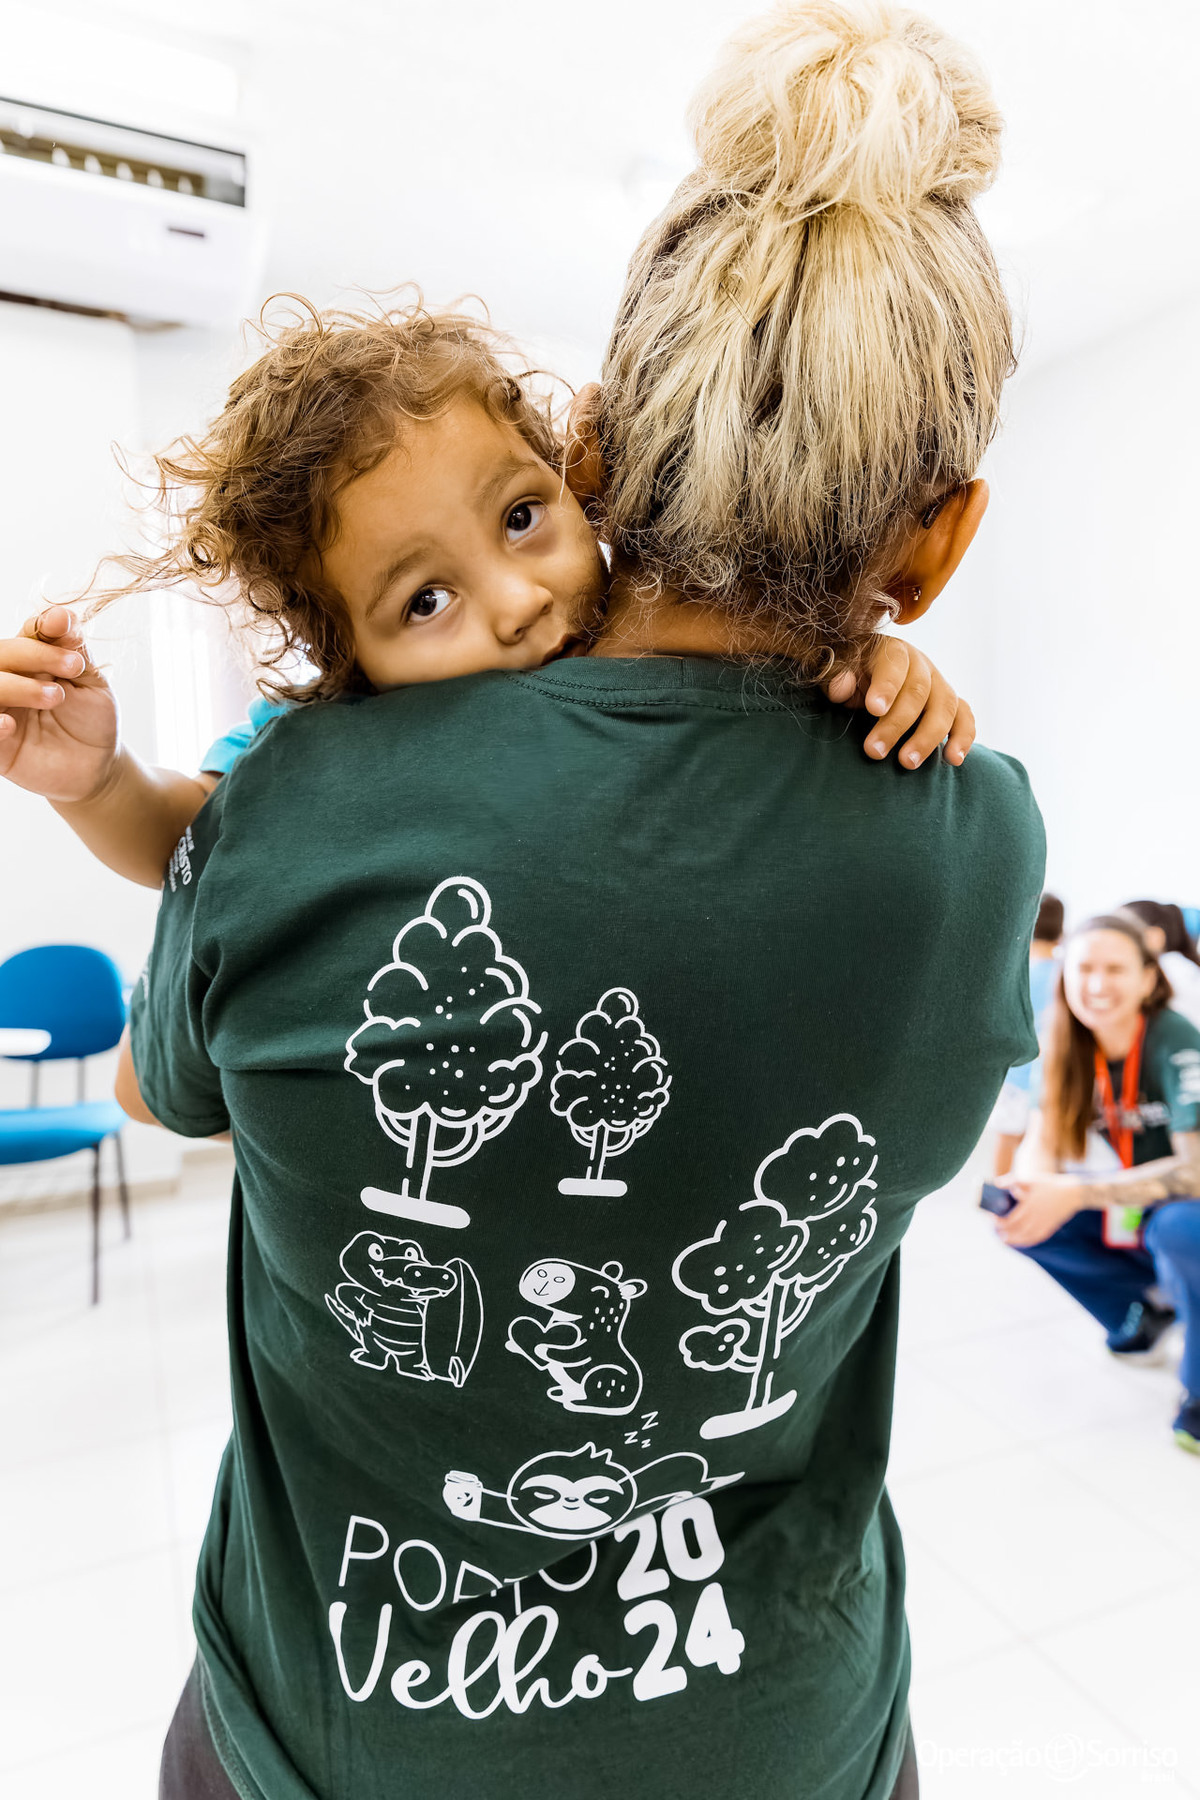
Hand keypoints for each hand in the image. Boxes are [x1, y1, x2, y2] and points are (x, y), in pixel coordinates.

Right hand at [0, 605, 120, 801]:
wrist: (99, 766)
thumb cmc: (93, 720)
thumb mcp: (91, 682)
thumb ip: (73, 649)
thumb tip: (60, 613)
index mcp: (31, 661)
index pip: (26, 634)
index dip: (41, 627)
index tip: (63, 626)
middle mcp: (10, 681)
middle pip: (1, 655)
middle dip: (32, 655)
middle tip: (72, 667)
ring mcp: (1, 712)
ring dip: (16, 687)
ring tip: (54, 697)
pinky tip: (9, 725)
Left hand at [824, 638, 974, 768]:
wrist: (868, 677)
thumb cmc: (849, 675)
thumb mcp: (836, 671)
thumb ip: (836, 677)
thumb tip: (840, 689)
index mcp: (892, 652)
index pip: (894, 663)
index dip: (886, 686)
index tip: (874, 710)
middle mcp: (920, 664)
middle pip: (918, 691)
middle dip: (897, 724)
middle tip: (875, 752)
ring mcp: (939, 684)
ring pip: (945, 707)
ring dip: (928, 737)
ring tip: (908, 763)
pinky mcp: (951, 704)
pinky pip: (965, 717)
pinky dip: (963, 738)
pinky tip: (953, 760)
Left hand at [994, 1175, 1084, 1247]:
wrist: (1072, 1193)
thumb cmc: (1050, 1185)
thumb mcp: (1031, 1180)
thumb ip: (1012, 1181)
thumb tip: (997, 1183)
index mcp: (1029, 1207)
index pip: (1010, 1220)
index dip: (999, 1222)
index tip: (993, 1219)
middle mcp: (1035, 1218)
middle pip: (1016, 1230)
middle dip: (1005, 1232)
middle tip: (997, 1232)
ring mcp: (1043, 1224)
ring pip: (1026, 1236)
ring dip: (1014, 1240)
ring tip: (1005, 1239)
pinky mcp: (1050, 1227)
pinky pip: (1037, 1238)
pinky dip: (1028, 1241)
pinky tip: (1023, 1241)